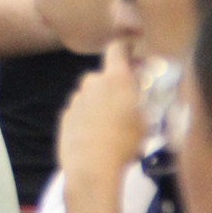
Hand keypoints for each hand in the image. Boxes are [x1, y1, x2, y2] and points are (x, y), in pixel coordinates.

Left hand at [56, 40, 143, 186]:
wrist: (91, 165)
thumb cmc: (125, 141)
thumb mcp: (146, 120)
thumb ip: (141, 100)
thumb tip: (138, 94)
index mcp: (115, 79)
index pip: (116, 50)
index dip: (124, 48)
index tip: (131, 50)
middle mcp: (92, 83)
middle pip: (104, 77)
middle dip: (115, 86)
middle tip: (128, 103)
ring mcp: (75, 99)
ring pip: (91, 95)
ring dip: (101, 104)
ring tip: (114, 127)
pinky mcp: (65, 115)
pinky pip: (81, 111)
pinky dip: (89, 118)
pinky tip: (98, 137)